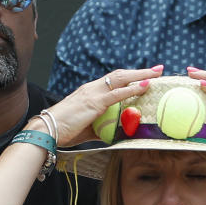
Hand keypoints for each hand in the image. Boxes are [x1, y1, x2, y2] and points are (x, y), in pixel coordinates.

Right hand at [48, 66, 163, 147]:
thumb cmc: (65, 130)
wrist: (47, 131)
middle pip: (120, 75)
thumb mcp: (88, 128)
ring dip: (140, 76)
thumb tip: (115, 134)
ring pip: (120, 79)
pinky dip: (131, 89)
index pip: (114, 80)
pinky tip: (144, 87)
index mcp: (90, 92)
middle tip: (158, 69)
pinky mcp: (93, 103)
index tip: (146, 75)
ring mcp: (92, 94)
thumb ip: (103, 128)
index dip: (131, 76)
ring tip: (156, 74)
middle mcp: (92, 88)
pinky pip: (116, 94)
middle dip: (140, 72)